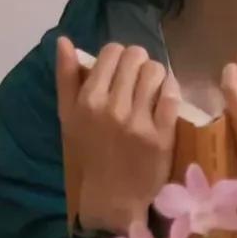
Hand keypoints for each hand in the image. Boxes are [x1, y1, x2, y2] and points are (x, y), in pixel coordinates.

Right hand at [57, 38, 178, 229]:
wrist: (112, 197)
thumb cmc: (89, 154)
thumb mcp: (68, 117)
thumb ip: (66, 78)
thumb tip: (64, 40)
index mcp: (88, 100)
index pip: (111, 52)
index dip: (119, 55)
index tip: (122, 69)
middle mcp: (112, 108)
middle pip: (136, 58)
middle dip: (139, 62)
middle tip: (139, 77)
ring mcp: (139, 122)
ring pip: (156, 72)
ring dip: (157, 74)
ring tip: (153, 86)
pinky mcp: (162, 136)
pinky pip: (172, 97)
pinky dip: (171, 89)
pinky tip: (166, 95)